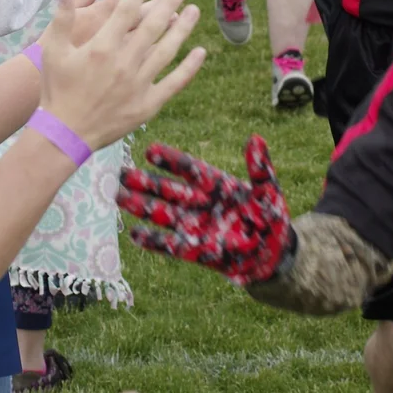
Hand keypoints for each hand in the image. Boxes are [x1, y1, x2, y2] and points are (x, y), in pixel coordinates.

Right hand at [39, 0, 203, 149]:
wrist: (65, 133)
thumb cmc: (57, 90)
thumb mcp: (53, 52)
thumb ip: (62, 19)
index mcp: (102, 46)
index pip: (127, 9)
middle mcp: (124, 61)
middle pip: (153, 24)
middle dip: (170, 1)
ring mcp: (139, 83)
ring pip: (168, 50)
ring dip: (183, 28)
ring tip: (195, 11)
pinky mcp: (148, 103)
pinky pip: (174, 82)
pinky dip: (189, 67)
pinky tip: (200, 52)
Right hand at [118, 135, 292, 285]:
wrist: (273, 254)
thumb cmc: (271, 218)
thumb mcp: (269, 191)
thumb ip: (260, 168)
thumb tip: (256, 138)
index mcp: (216, 185)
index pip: (190, 169)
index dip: (172, 161)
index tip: (151, 150)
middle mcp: (201, 204)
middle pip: (169, 191)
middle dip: (146, 183)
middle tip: (121, 173)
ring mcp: (197, 227)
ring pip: (165, 215)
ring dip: (143, 208)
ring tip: (119, 198)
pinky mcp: (198, 251)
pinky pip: (173, 246)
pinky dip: (155, 242)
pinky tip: (135, 235)